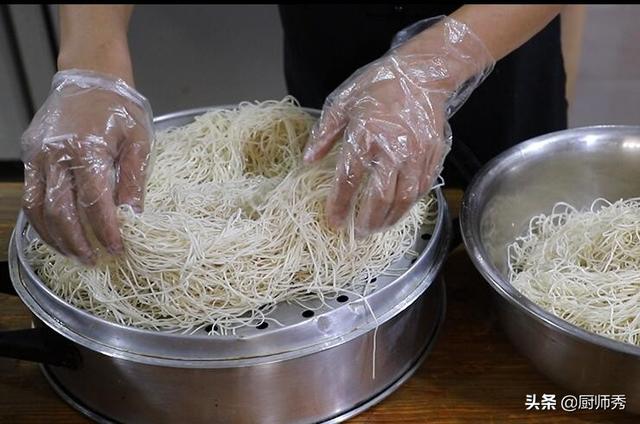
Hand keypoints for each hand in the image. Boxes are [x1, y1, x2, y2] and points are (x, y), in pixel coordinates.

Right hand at [21, 70, 152, 263]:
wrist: (91, 79)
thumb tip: (134, 217)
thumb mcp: (139, 142)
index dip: (106, 231)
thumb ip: (133, 181)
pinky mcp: (30, 155)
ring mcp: (38, 154)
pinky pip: (31, 195)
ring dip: (55, 237)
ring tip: (75, 255)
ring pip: (38, 208)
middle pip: (60, 211)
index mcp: (88, 149)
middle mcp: (56, 153)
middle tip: (94, 260)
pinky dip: (42, 220)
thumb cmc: (120, 109)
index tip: (117, 249)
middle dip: (78, 242)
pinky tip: (58, 235)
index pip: (94, 203)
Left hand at [304, 16, 493, 236]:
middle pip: (380, 197)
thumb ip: (324, 133)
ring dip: (390, 219)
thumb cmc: (379, 86)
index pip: (349, 180)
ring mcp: (416, 154)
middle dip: (368, 220)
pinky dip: (408, 205)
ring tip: (377, 228)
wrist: (422, 74)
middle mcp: (392, 148)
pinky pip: (421, 188)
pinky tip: (398, 211)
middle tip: (358, 233)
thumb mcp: (342, 102)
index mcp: (365, 135)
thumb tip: (308, 160)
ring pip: (404, 198)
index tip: (334, 221)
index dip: (340, 205)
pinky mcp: (433, 155)